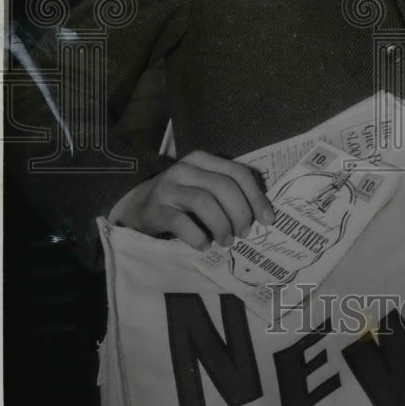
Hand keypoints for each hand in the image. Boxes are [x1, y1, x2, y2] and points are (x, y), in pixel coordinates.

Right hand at [112, 149, 274, 250]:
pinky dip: (197, 236)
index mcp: (203, 160)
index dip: (256, 197)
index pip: (238, 172)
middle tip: (244, 233)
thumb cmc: (181, 200)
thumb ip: (228, 192)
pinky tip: (204, 245)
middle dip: (240, 212)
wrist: (137, 207)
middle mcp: (185, 168)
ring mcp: (168, 187)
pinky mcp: (155, 209)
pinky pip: (181, 222)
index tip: (267, 220)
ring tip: (226, 242)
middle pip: (223, 186)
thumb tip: (262, 214)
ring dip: (221, 225)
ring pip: (204, 201)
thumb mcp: (204, 187)